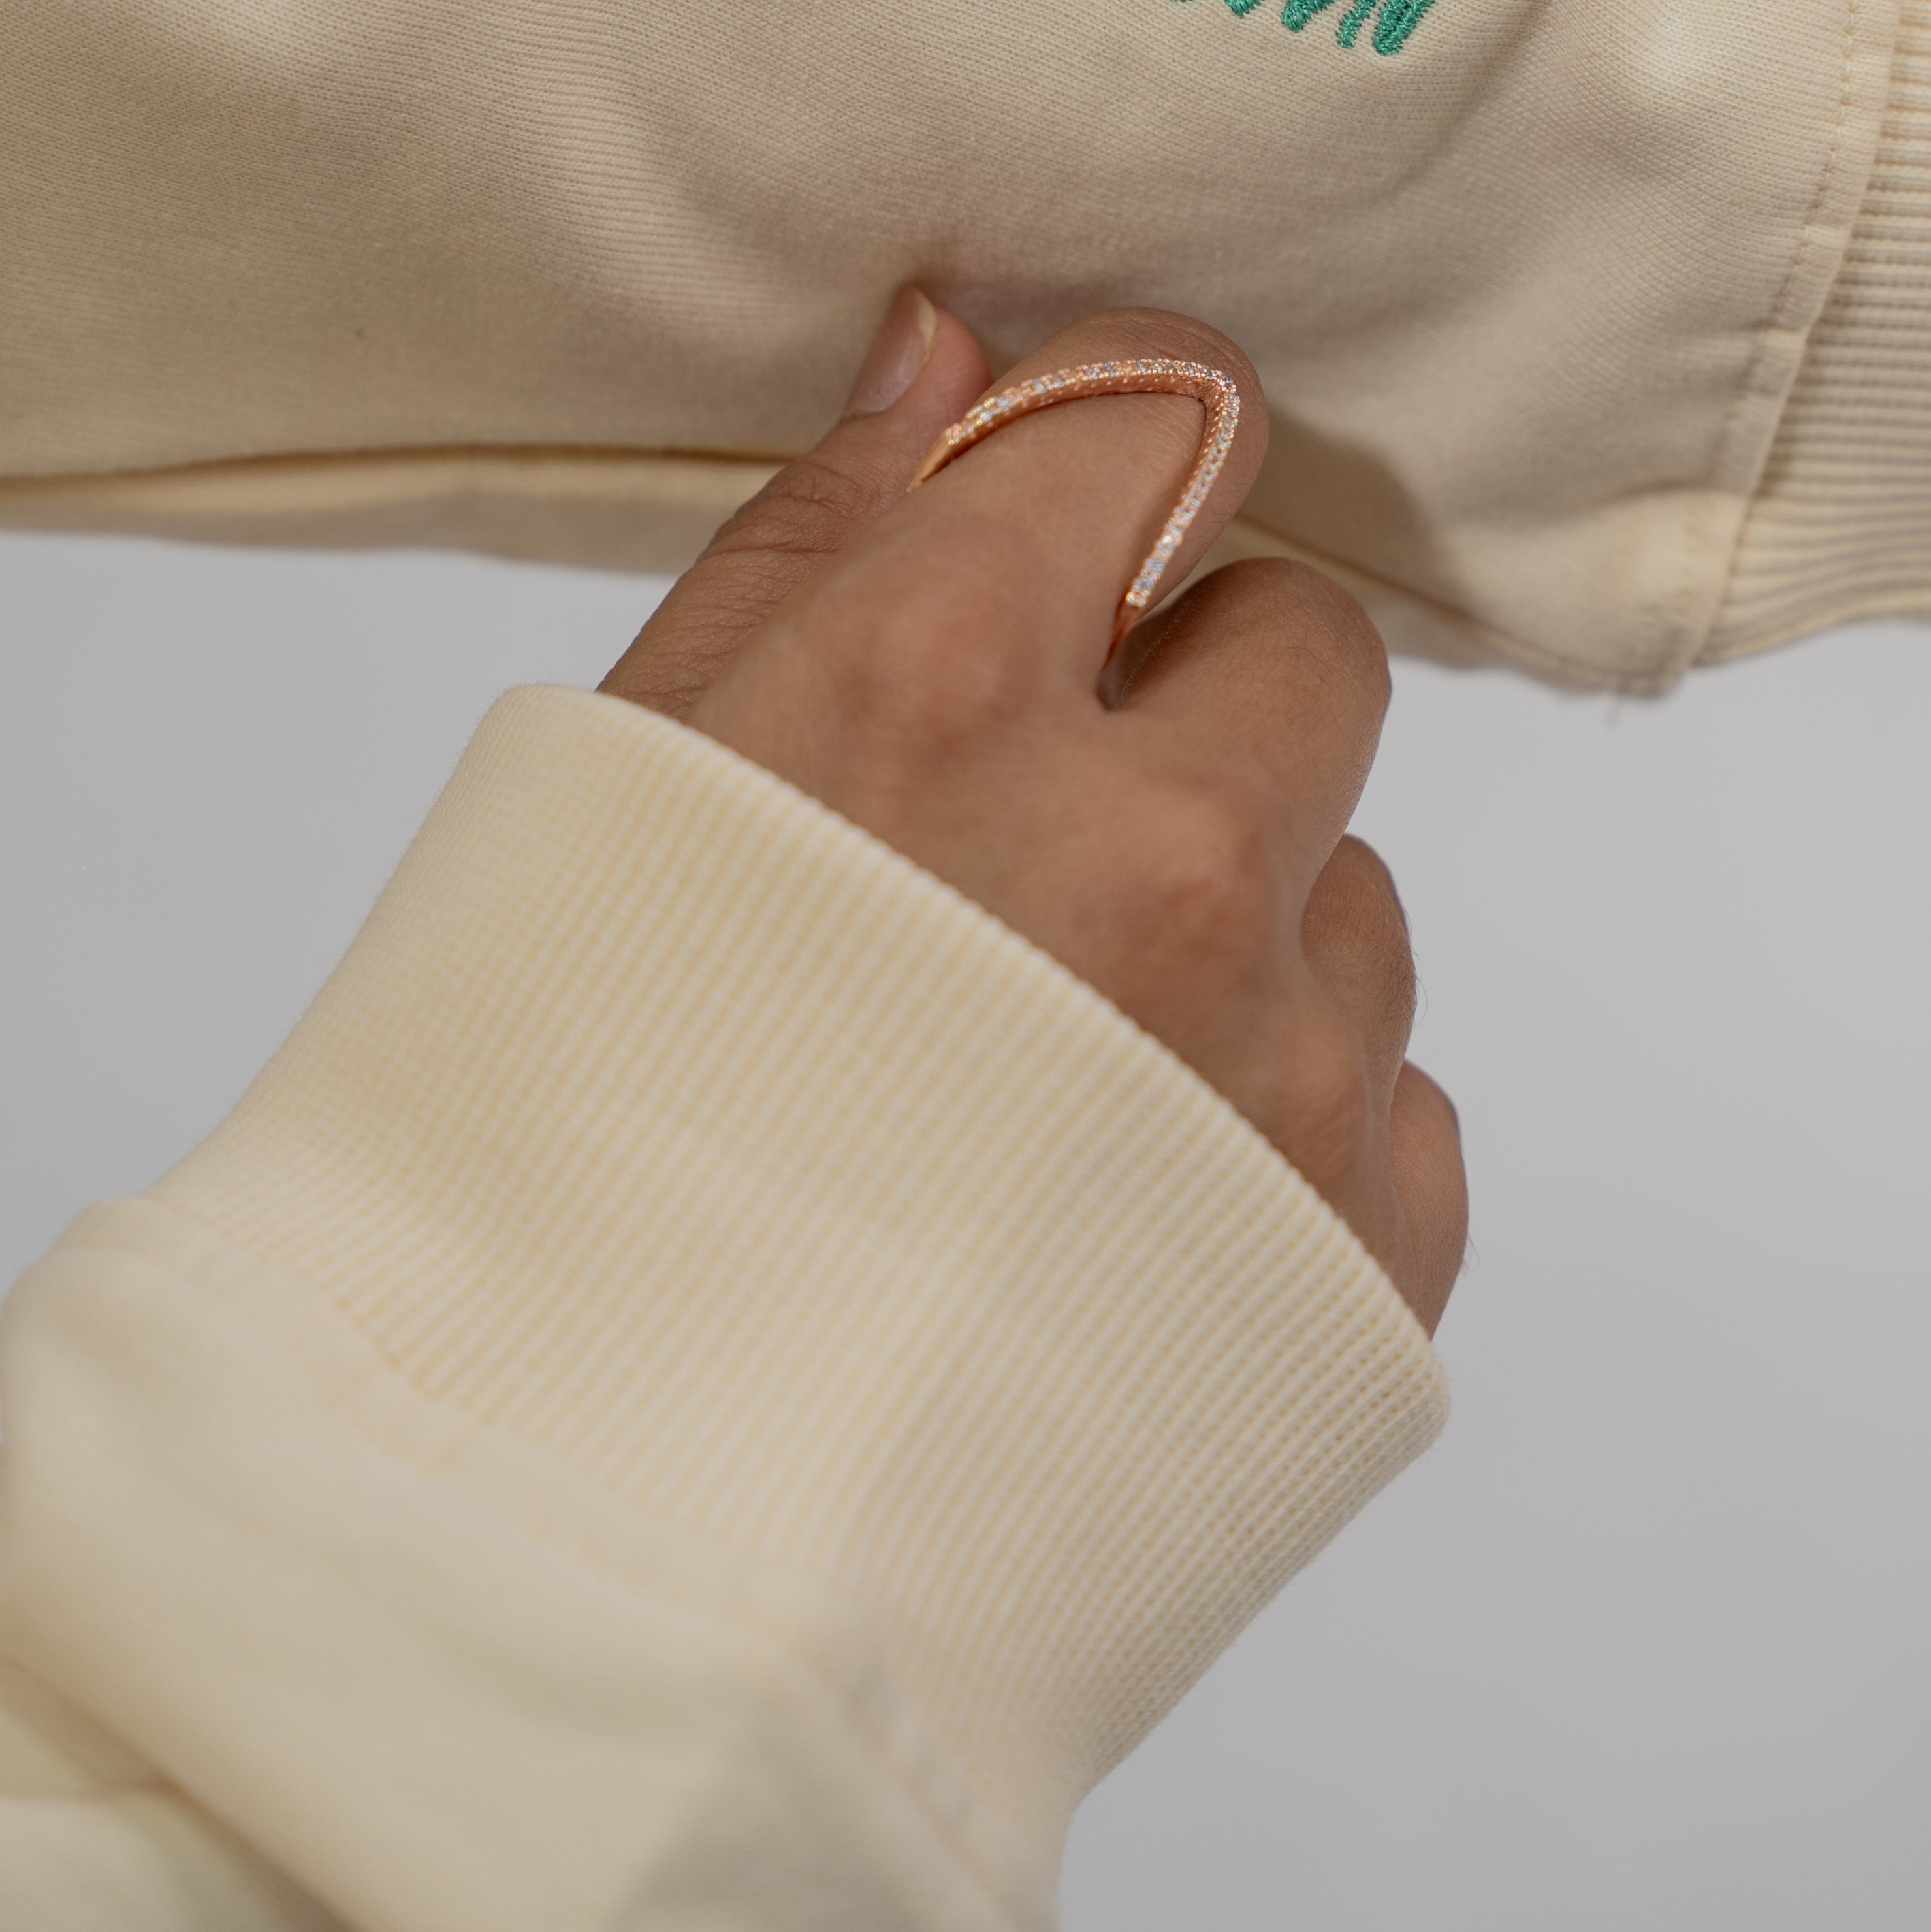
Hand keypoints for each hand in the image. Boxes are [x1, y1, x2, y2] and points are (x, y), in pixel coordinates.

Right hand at [602, 289, 1466, 1329]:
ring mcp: (1283, 1072)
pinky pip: (1396, 1099)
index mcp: (940, 700)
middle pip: (1308, 642)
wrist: (576, 1582)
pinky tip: (1119, 1207)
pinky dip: (1286, 1123)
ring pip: (1352, 891)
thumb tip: (962, 349)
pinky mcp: (1367, 1262)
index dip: (1125, 456)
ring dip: (1237, 930)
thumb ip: (825, 539)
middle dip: (1199, 692)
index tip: (1088, 509)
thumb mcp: (619, 788)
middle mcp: (1155, 859)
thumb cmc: (534, 1158)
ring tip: (1045, 1079)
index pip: (1159, 420)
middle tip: (1039, 829)